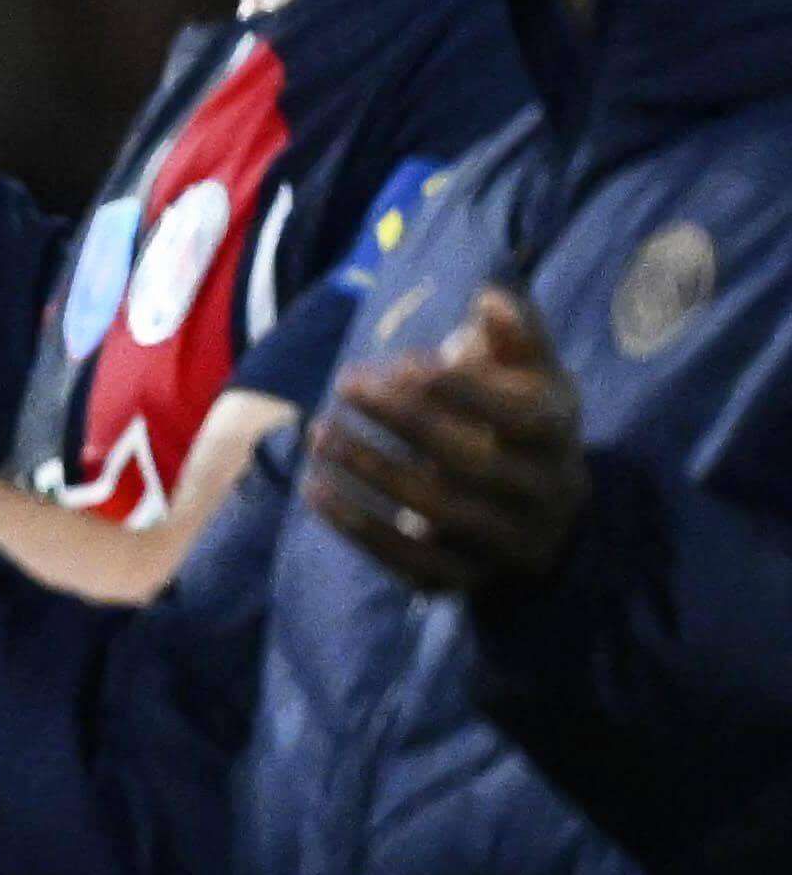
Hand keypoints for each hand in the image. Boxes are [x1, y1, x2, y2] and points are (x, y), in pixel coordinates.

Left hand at [309, 290, 590, 597]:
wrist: (535, 508)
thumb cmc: (519, 418)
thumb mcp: (531, 373)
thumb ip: (514, 333)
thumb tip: (488, 296)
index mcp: (561, 440)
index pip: (523, 419)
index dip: (466, 391)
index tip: (403, 362)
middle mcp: (546, 497)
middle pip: (473, 464)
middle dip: (404, 422)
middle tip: (345, 383)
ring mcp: (507, 544)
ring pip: (437, 512)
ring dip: (370, 469)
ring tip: (318, 430)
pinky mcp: (465, 578)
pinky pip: (407, 559)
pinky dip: (355, 526)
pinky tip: (313, 486)